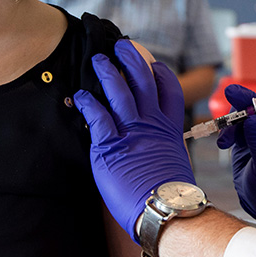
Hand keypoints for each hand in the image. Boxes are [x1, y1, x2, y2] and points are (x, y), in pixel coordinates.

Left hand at [74, 41, 194, 242]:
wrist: (166, 210)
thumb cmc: (171, 196)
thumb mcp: (175, 163)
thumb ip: (163, 148)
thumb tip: (156, 151)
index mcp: (170, 128)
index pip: (169, 90)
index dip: (161, 73)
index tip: (153, 63)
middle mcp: (151, 124)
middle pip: (143, 80)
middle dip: (132, 59)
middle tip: (122, 46)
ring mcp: (131, 133)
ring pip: (119, 91)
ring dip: (107, 72)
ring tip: (98, 60)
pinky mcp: (110, 146)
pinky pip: (97, 116)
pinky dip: (87, 102)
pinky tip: (80, 96)